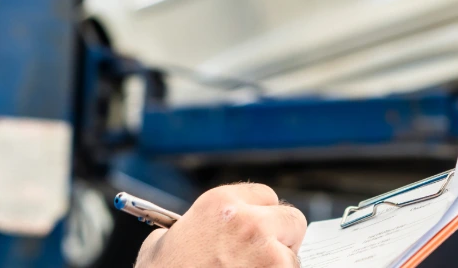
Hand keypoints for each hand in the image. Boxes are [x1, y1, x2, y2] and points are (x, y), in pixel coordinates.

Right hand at [135, 183, 306, 266]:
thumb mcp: (163, 241)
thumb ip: (190, 226)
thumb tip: (199, 232)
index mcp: (220, 204)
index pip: (266, 196)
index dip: (263, 216)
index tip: (258, 231)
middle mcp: (247, 222)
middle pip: (291, 220)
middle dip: (281, 238)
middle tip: (263, 257)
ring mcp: (266, 253)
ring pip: (293, 255)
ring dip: (279, 266)